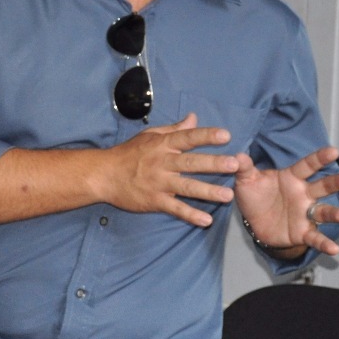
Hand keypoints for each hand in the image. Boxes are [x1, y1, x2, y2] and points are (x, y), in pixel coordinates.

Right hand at [102, 113, 240, 226]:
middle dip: (213, 164)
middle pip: (191, 163)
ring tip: (227, 196)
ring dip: (208, 192)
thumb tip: (194, 117)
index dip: (206, 136)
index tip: (226, 136)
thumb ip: (174, 129)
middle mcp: (162, 163)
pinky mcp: (154, 201)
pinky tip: (206, 220)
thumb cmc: (128, 154)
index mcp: (162, 145)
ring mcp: (159, 183)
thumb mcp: (150, 135)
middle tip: (234, 164)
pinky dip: (190, 215)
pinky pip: (175, 208)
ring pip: (187, 187)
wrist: (104, 175)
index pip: (187, 138)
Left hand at [234, 145, 338, 255]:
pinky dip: (325, 244)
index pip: (307, 166)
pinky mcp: (303, 232)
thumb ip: (244, 168)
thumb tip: (237, 156)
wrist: (255, 223)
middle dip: (337, 182)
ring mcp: (305, 214)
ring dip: (335, 214)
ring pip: (324, 212)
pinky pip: (316, 238)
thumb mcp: (247, 181)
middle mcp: (304, 194)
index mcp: (292, 178)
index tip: (334, 151)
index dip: (320, 158)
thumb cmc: (256, 196)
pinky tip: (335, 250)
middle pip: (323, 187)